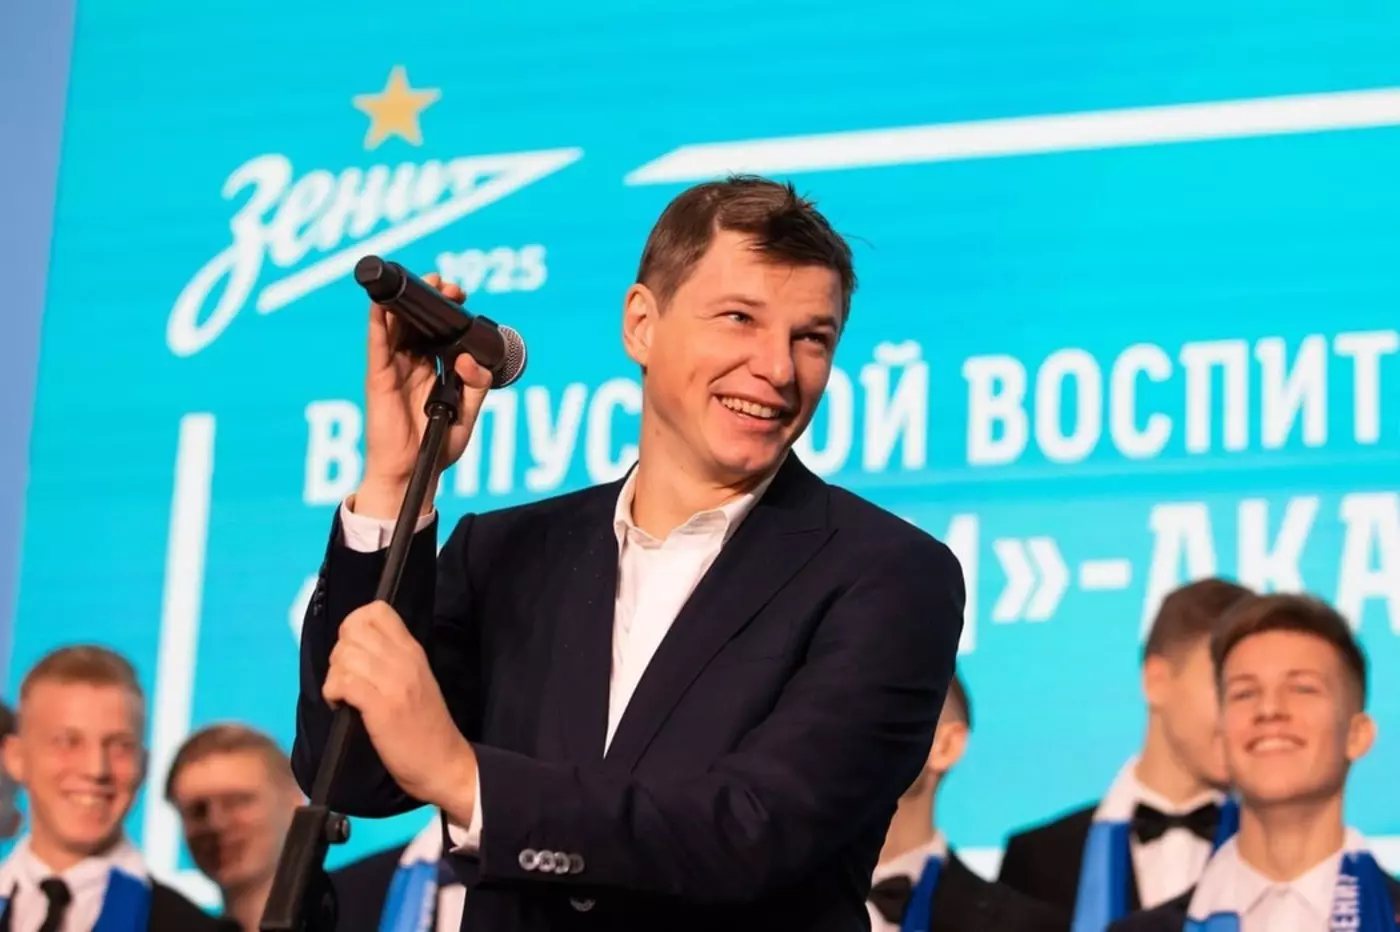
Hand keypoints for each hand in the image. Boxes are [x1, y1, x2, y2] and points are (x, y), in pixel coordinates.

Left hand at [323, 601, 476, 814]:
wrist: (443, 762)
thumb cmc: (425, 725)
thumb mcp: (417, 680)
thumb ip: (393, 659)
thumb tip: (357, 647)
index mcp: (413, 650)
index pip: (377, 610)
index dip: (354, 624)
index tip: (355, 650)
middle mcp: (404, 659)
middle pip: (353, 629)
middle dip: (340, 651)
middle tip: (347, 676)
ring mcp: (393, 683)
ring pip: (345, 655)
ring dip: (335, 674)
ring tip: (343, 694)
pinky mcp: (381, 707)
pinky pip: (344, 682)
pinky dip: (333, 693)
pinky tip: (341, 705)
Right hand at [357, 274, 493, 517]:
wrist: (413, 473)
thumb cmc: (436, 446)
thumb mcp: (467, 414)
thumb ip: (475, 385)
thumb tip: (469, 358)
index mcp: (432, 369)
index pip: (437, 331)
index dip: (447, 312)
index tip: (461, 296)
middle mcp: (411, 364)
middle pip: (417, 322)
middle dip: (430, 299)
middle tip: (447, 285)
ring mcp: (393, 369)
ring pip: (396, 326)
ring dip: (406, 302)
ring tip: (423, 282)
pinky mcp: (379, 378)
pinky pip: (378, 345)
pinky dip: (378, 323)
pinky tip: (382, 304)